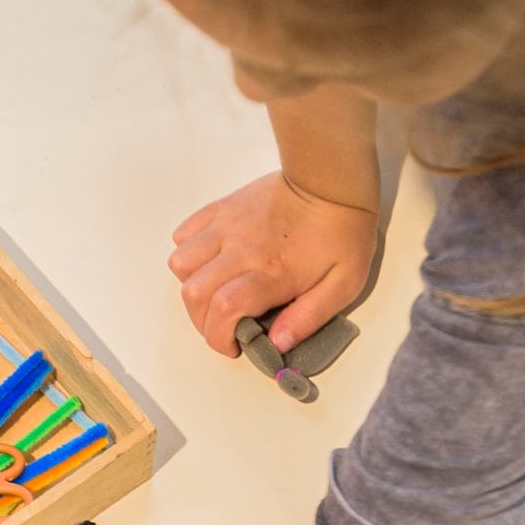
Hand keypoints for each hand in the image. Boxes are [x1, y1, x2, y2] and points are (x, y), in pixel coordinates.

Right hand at [167, 170, 377, 358]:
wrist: (332, 180)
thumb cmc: (343, 232)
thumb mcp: (343, 284)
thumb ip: (309, 318)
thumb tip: (277, 344)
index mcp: (271, 272)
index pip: (222, 311)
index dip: (218, 338)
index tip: (234, 345)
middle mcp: (240, 249)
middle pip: (193, 293)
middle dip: (202, 320)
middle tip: (225, 323)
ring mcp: (226, 226)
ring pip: (181, 264)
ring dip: (192, 285)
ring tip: (216, 290)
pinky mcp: (221, 209)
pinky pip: (183, 234)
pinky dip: (189, 253)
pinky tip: (212, 260)